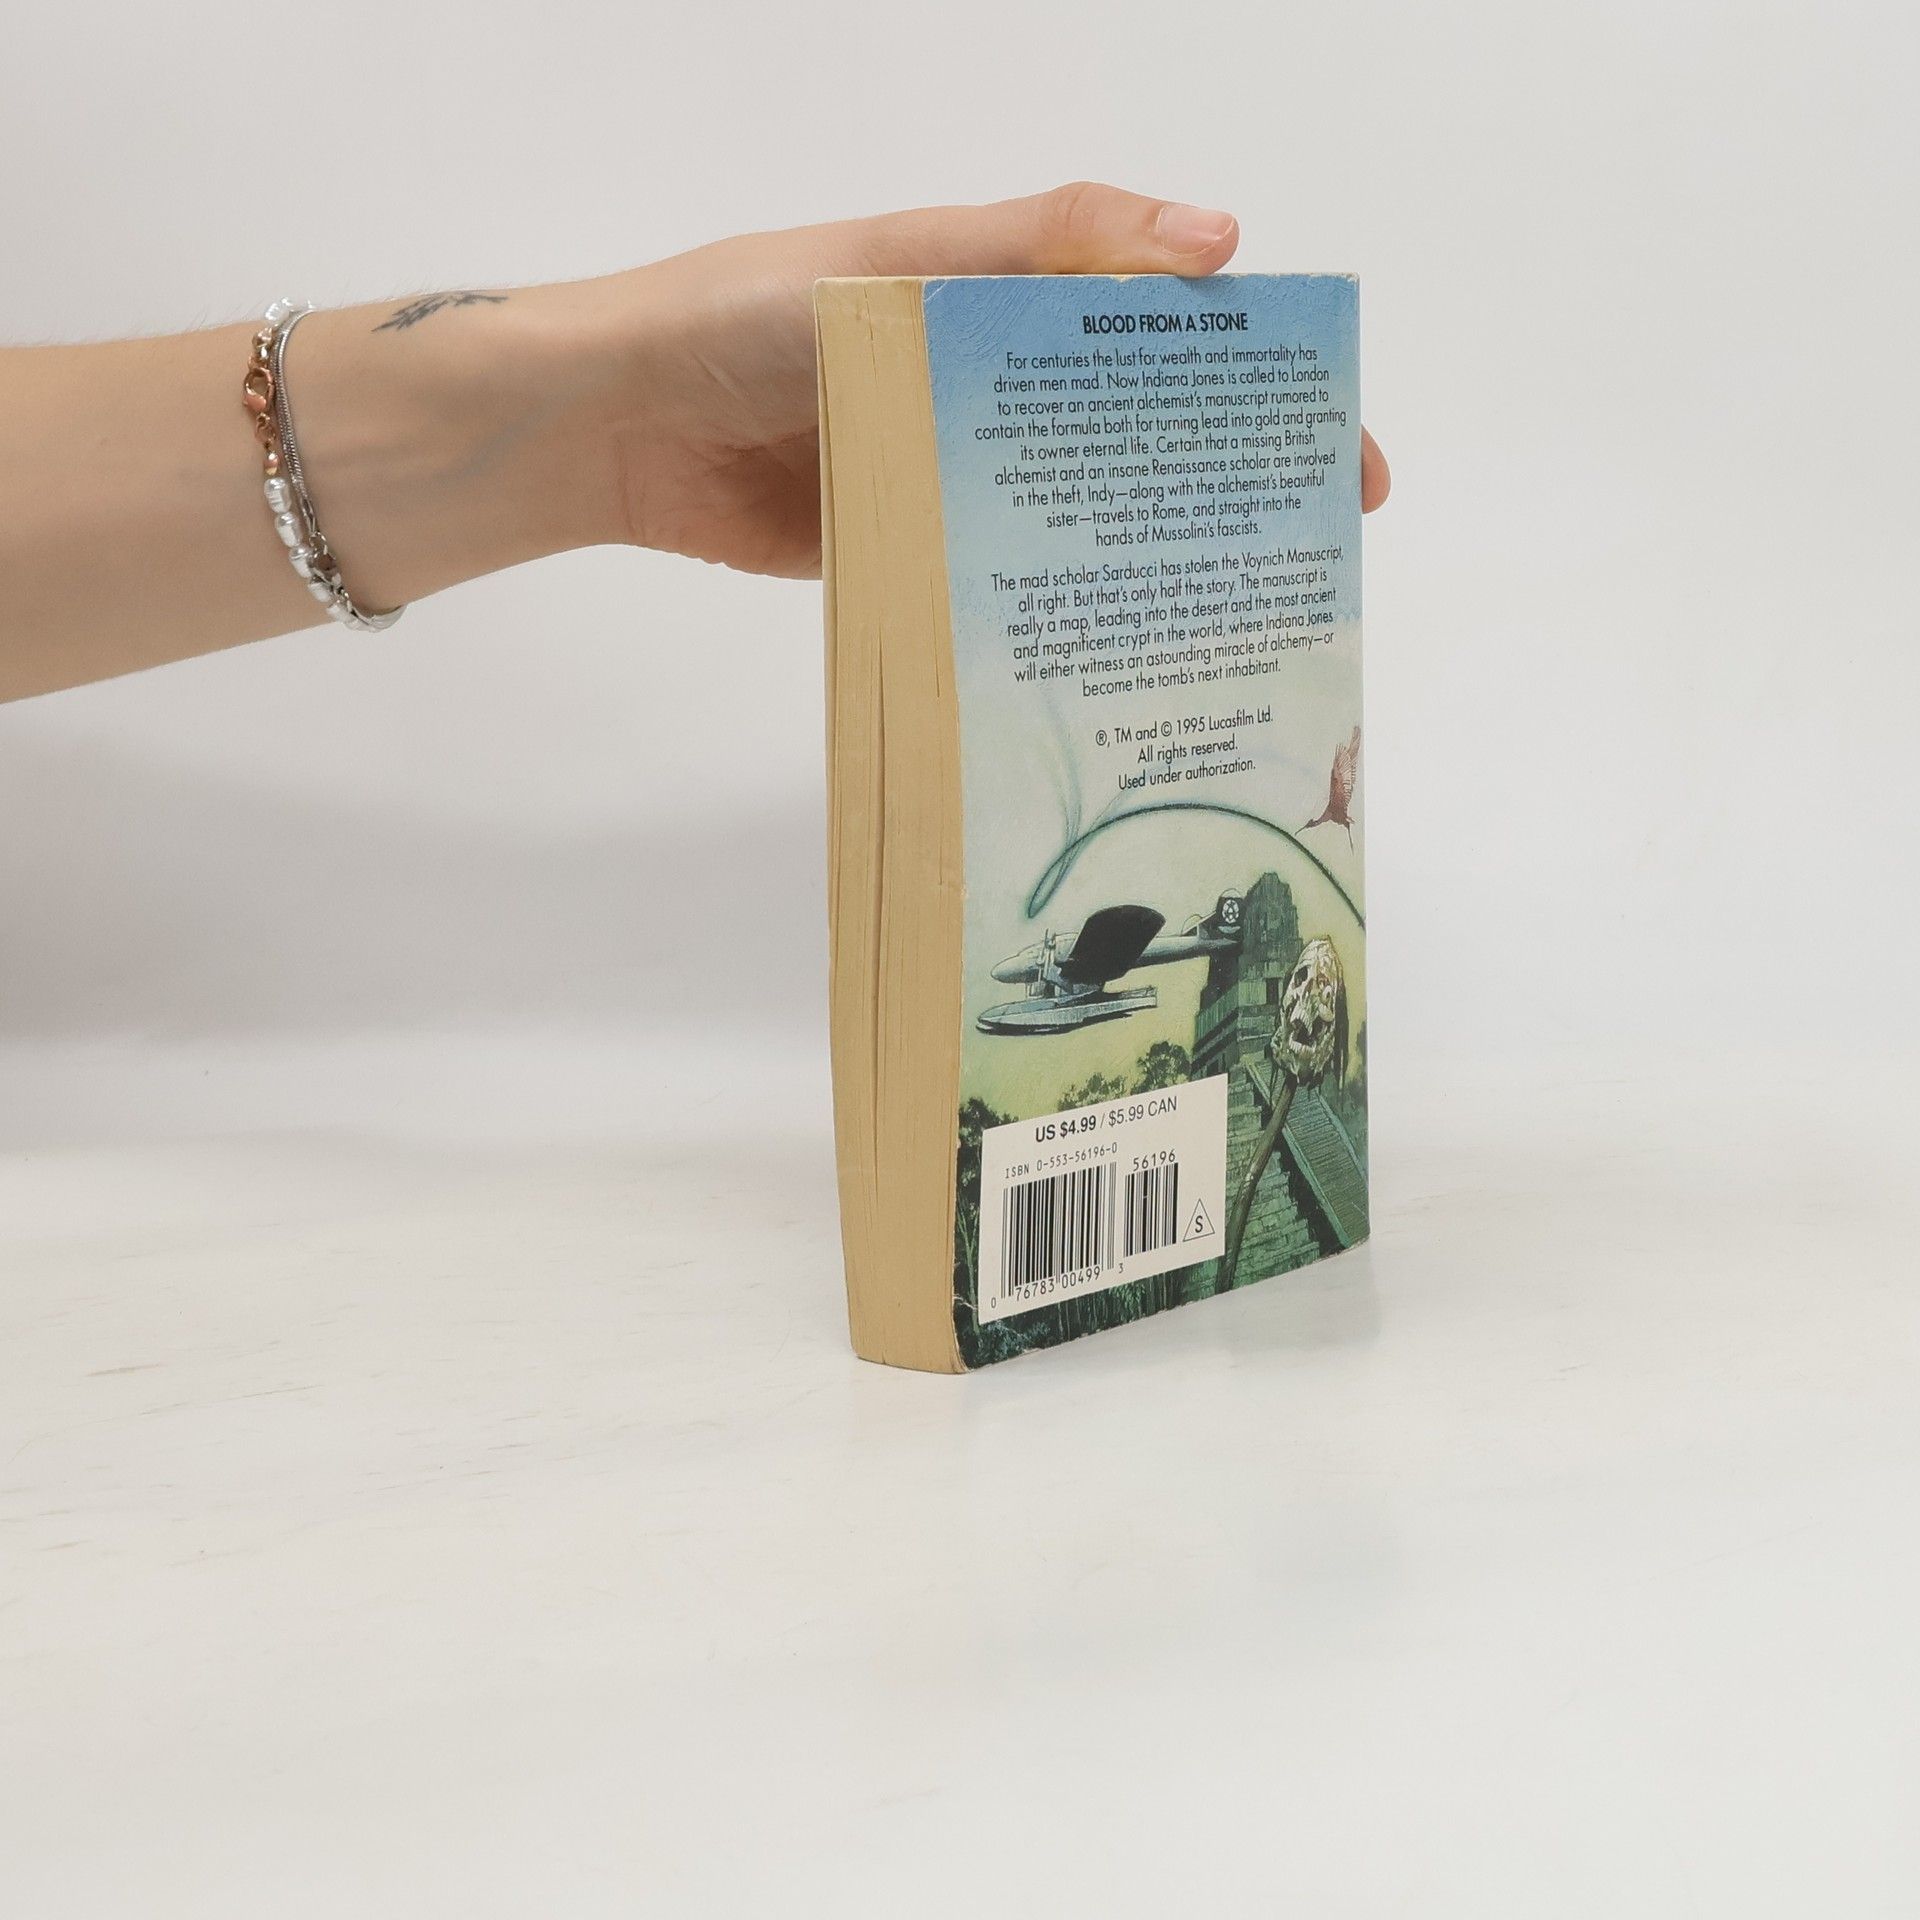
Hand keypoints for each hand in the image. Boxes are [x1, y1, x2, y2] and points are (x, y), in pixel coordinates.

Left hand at [586, 182, 1390, 578]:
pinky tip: (1113, 642)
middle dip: (1228, 480)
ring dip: (1148, 553)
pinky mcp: (906, 545)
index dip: (1252, 378)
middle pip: (1131, 432)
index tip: (1331, 435)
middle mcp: (987, 387)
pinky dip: (1048, 603)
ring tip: (1231, 605)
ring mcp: (949, 474)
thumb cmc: (746, 316)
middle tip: (1315, 538)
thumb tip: (1215, 244)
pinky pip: (992, 574)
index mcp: (1000, 300)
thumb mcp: (902, 261)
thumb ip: (1045, 247)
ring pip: (1069, 513)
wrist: (615, 424)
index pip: (1156, 329)